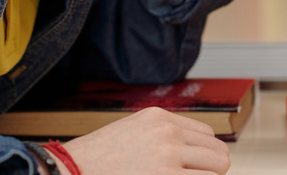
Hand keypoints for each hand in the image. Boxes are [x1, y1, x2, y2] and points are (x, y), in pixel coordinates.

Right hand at [61, 107, 230, 174]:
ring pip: (218, 168)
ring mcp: (168, 156)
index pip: (206, 133)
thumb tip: (193, 150)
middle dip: (212, 169)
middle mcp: (167, 133)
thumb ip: (161, 136)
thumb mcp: (131, 132)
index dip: (203, 154)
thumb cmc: (95, 161)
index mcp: (159, 118)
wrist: (68, 173)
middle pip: (218, 151)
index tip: (195, 167)